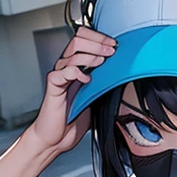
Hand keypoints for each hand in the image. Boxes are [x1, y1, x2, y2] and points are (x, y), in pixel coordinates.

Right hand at [29, 25, 116, 153]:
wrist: (56, 138)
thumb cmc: (72, 120)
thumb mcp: (96, 98)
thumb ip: (104, 84)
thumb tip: (123, 75)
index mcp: (76, 66)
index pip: (83, 38)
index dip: (99, 37)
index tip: (114, 44)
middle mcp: (66, 67)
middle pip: (78, 40)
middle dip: (97, 42)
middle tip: (111, 50)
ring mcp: (59, 75)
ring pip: (73, 53)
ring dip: (91, 54)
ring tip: (102, 61)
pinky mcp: (54, 85)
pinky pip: (64, 72)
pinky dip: (77, 72)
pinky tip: (87, 80)